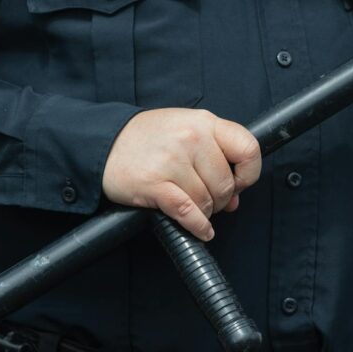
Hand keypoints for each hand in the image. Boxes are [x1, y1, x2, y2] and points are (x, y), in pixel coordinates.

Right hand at [103, 108, 261, 240]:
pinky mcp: (154, 184)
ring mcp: (172, 160)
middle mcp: (191, 138)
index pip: (248, 148)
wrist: (103, 142)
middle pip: (226, 183)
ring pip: (207, 200)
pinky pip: (188, 212)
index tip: (239, 183)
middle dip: (221, 199)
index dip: (249, 173)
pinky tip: (200, 229)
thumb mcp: (185, 131)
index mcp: (204, 122)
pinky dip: (197, 226)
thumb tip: (235, 198)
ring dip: (204, 211)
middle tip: (208, 199)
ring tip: (192, 206)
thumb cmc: (147, 138)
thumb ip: (214, 157)